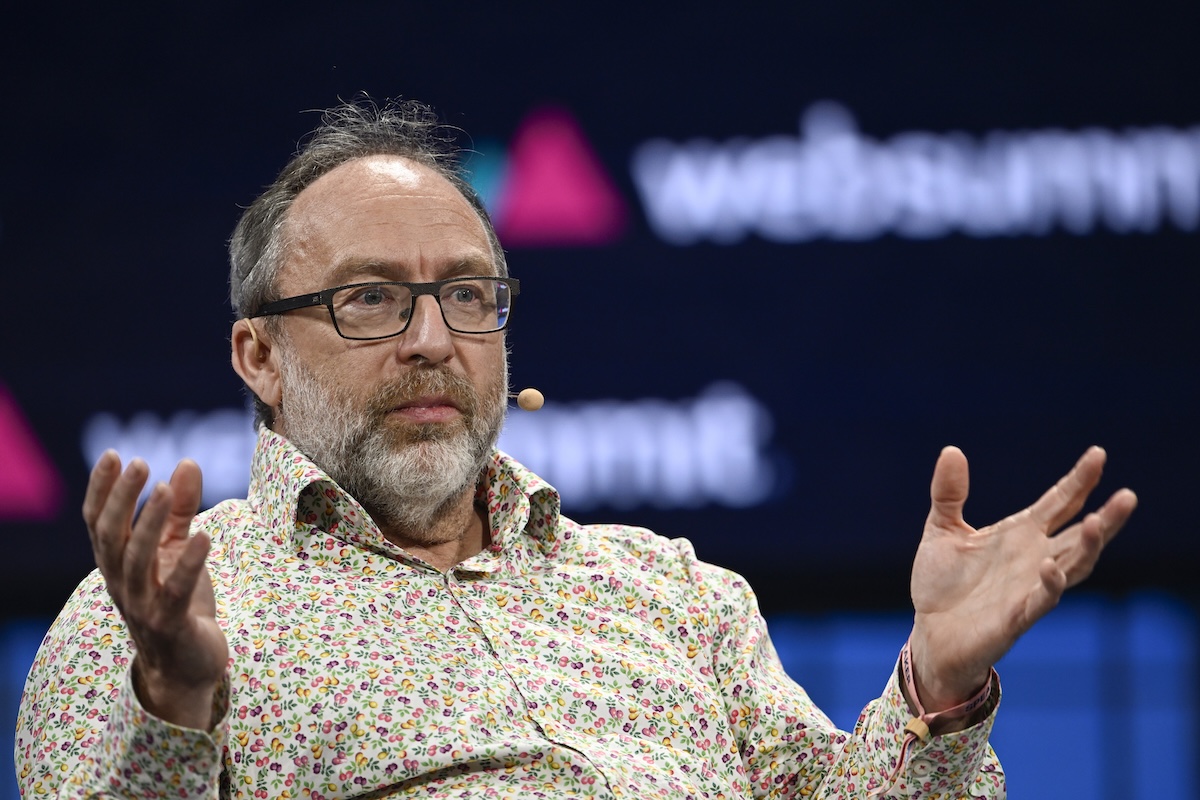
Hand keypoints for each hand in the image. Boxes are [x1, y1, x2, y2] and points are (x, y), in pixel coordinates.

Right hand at [83, 451, 228, 729]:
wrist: (187, 669)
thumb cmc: (179, 603)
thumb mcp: (178, 549)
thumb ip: (181, 509)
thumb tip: (187, 462)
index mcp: (118, 565)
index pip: (98, 522)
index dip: (102, 489)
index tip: (113, 454)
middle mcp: (123, 584)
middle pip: (111, 537)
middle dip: (122, 498)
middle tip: (138, 462)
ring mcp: (144, 606)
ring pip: (137, 561)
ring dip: (149, 523)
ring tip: (166, 489)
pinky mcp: (171, 624)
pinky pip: (176, 591)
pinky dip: (189, 563)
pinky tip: (204, 536)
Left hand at [908, 446, 1135, 715]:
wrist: (930, 635)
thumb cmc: (942, 585)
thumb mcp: (941, 530)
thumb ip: (949, 493)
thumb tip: (951, 449)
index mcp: (1020, 535)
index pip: (1060, 503)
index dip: (1079, 480)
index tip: (1098, 454)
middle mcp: (1034, 559)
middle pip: (1080, 535)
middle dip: (1106, 517)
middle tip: (1127, 496)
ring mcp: (1029, 589)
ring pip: (1072, 567)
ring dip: (1087, 547)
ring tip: (1098, 522)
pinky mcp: (1016, 618)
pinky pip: (1041, 601)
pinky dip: (1049, 585)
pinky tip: (1051, 567)